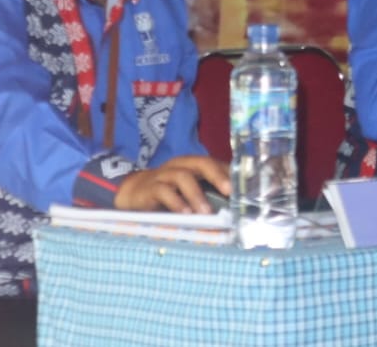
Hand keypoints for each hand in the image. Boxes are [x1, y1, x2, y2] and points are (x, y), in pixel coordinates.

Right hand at [113, 155, 228, 213]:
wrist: (132, 192)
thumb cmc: (169, 192)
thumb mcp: (189, 190)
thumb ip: (208, 193)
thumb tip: (233, 208)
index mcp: (193, 165)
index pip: (216, 163)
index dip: (230, 172)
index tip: (244, 186)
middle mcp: (181, 165)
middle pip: (201, 163)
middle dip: (217, 176)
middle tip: (229, 191)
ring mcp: (164, 175)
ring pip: (183, 177)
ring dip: (196, 195)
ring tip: (206, 212)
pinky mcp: (150, 188)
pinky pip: (163, 191)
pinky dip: (176, 202)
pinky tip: (184, 214)